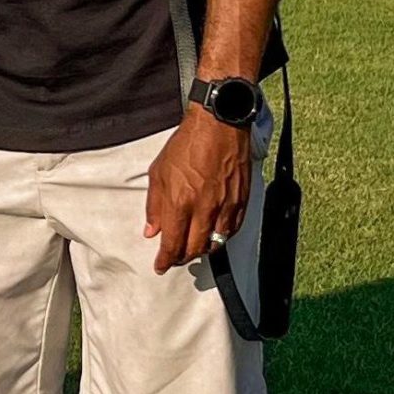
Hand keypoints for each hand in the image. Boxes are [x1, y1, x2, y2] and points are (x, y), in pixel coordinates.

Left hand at [143, 107, 250, 273]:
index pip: (172, 244)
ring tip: (194, 248)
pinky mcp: (241, 201)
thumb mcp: (159, 172)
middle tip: (175, 258)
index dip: (165, 260)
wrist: (218, 126)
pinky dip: (222, 238)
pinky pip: (232, 230)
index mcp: (180, 203)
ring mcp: (225, 206)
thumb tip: (152, 230)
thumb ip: (155, 206)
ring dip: (203, 250)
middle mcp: (204, 209)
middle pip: (195, 249)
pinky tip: (214, 236)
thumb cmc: (186, 145)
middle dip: (183, 258)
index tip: (160, 267)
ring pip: (215, 243)